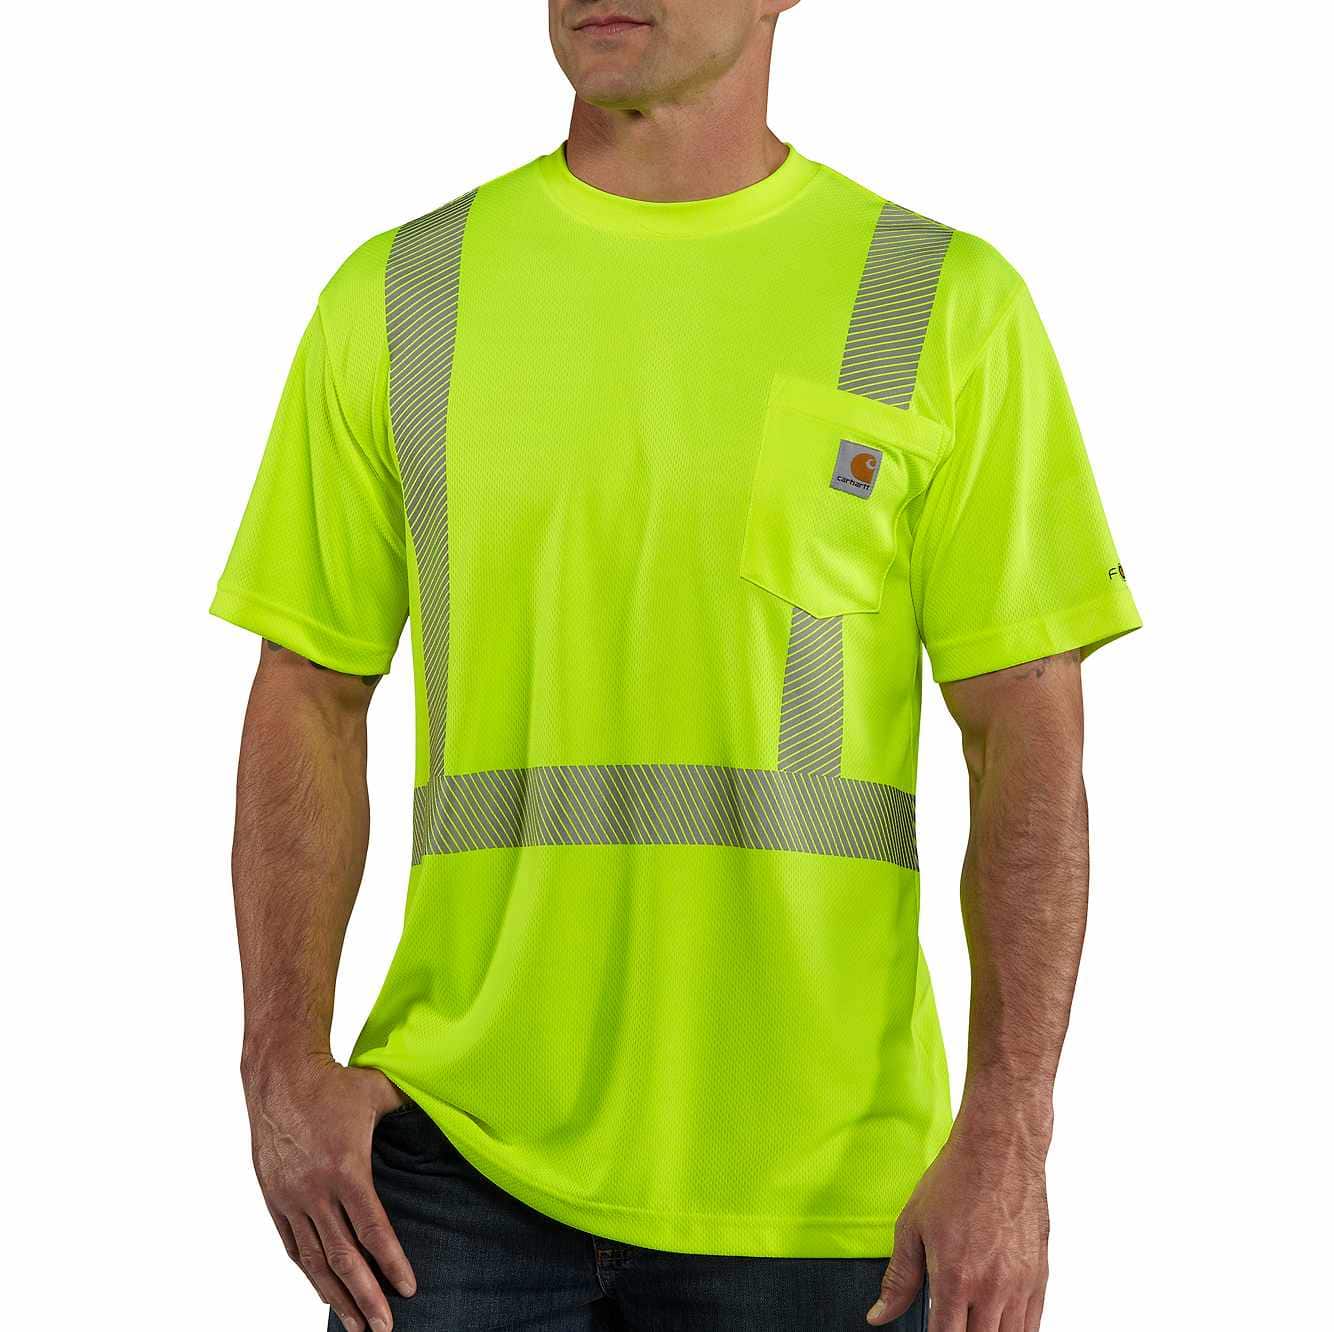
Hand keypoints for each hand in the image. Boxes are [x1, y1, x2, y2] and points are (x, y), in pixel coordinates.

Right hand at [244, 1054, 416, 1331]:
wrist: (279, 1076)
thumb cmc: (334, 1082)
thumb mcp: (378, 1091)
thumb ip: (412, 1107)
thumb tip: (453, 1106)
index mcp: (346, 1168)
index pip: (372, 1229)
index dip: (390, 1262)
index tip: (408, 1289)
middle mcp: (315, 1190)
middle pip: (343, 1256)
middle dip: (365, 1296)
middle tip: (384, 1328)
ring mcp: (291, 1197)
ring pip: (314, 1259)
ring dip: (336, 1295)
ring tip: (355, 1324)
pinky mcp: (274, 1198)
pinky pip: (292, 1245)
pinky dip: (309, 1272)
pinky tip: (324, 1290)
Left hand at [867, 1114, 1049, 1329]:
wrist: (999, 1151)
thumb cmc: (956, 1181)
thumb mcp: (912, 1226)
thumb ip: (899, 1278)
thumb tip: (880, 1314)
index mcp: (955, 1278)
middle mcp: (991, 1288)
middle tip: (950, 1322)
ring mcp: (1019, 1285)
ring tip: (971, 1321)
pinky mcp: (1039, 1277)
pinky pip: (1033, 1324)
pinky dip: (1015, 1329)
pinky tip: (998, 1322)